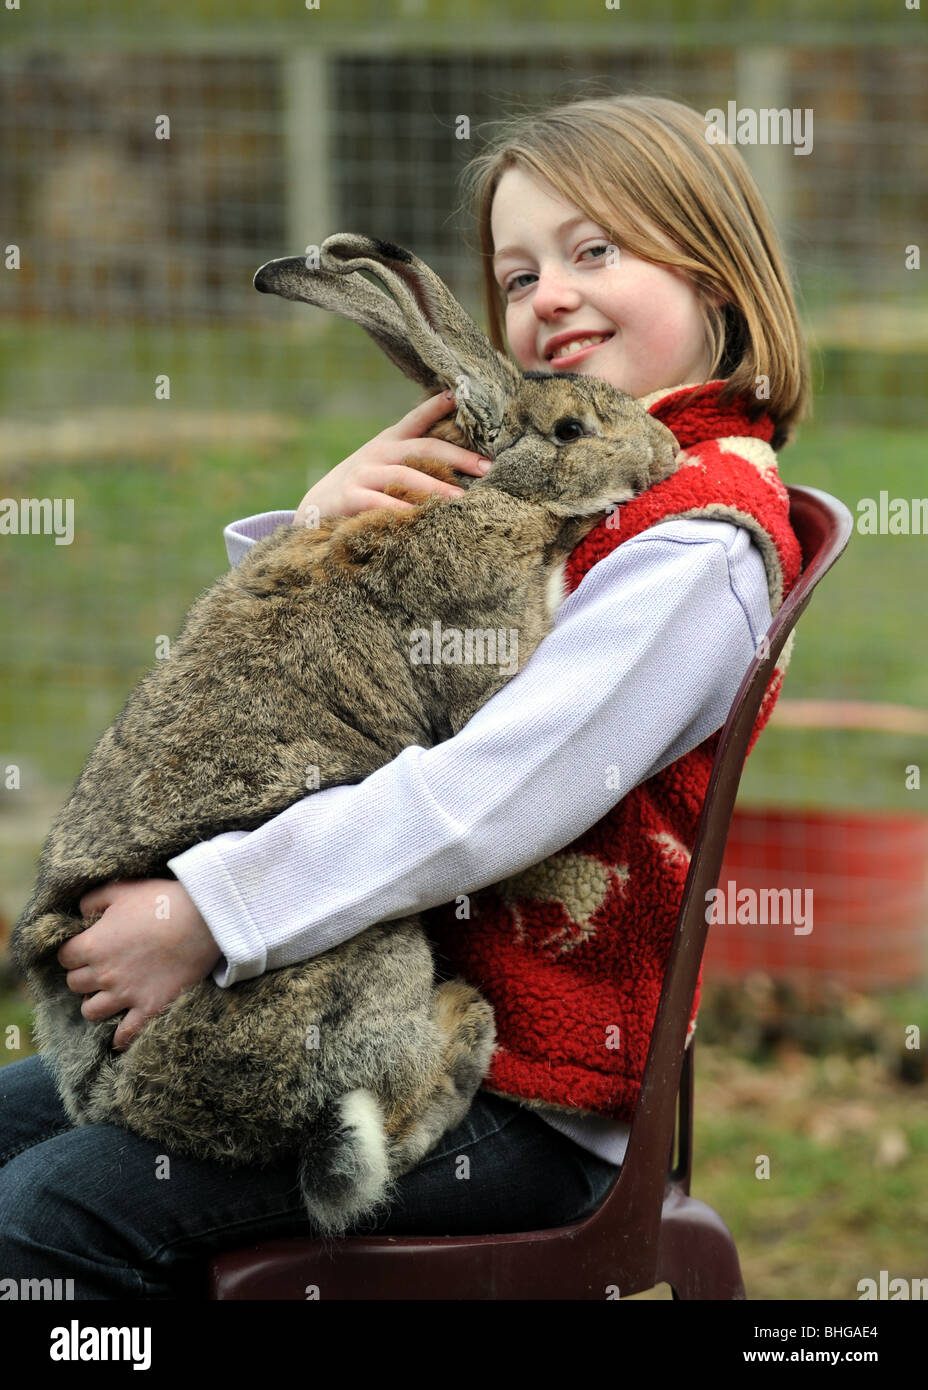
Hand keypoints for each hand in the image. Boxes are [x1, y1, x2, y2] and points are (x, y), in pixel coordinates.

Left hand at [59, 879, 221, 1050]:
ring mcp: (126, 994)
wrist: (202, 920)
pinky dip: (119, 1036)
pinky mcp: (149, 1007)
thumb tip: (81, 913)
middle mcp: (104, 973)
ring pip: (91, 1012)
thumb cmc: (161, 901)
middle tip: (99, 969)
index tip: (86, 948)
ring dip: (95, 1004)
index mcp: (93, 944)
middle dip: (83, 976)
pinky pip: (125, 1033)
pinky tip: (120, 1033)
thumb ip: (93, 900)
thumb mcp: (122, 889)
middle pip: (75, 984)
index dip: (73, 952)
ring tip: (106, 996)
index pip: (64, 957)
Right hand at [294, 390, 492, 524]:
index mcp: (388, 442)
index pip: (416, 419)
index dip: (437, 406)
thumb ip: (411, 461)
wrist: (313, 509)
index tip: (460, 394)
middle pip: (423, 448)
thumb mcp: (382, 466)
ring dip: (435, 486)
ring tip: (460, 499)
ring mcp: (362, 473)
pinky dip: (401, 510)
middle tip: (486, 467)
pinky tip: (420, 518)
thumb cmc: (358, 488)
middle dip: (457, 456)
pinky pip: (379, 503)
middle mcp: (377, 453)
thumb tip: (454, 463)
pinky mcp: (349, 497)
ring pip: (404, 475)